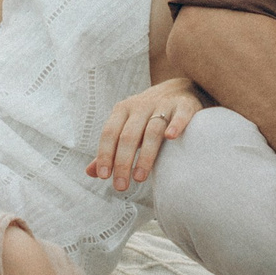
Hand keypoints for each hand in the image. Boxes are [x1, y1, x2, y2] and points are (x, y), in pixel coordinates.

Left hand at [88, 79, 204, 191]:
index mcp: (123, 110)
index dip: (105, 154)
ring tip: (139, 177)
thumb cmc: (148, 115)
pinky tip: (171, 137)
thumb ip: (111, 149)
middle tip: (121, 186)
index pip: (110, 133)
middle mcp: (141, 105)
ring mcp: (164, 105)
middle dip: (123, 162)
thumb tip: (90, 172)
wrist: (179, 88)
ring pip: (152, 130)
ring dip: (145, 155)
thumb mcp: (127, 127)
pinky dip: (176, 124)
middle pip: (129, 135)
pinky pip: (181, 115)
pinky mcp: (185, 105)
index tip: (104, 176)